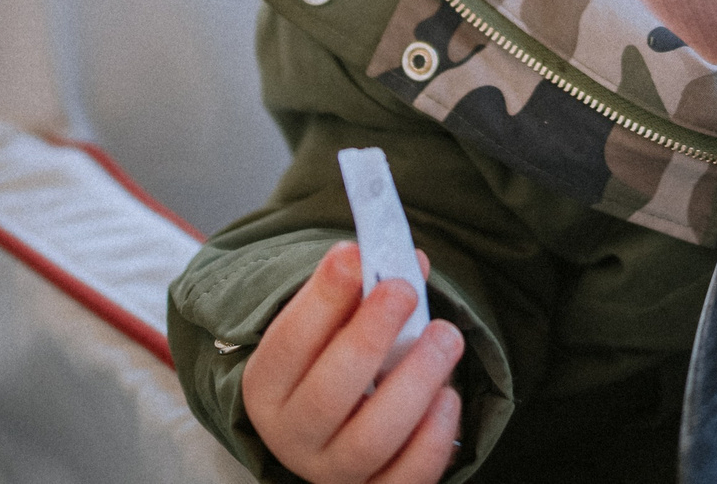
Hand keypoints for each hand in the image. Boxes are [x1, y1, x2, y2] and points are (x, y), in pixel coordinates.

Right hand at [241, 241, 464, 483]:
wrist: (333, 428)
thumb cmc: (335, 361)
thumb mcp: (331, 326)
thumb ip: (361, 292)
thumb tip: (409, 263)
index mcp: (268, 385)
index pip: (289, 343)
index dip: (322, 299)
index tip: (355, 255)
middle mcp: (293, 436)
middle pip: (328, 394)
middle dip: (369, 337)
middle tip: (403, 290)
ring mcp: (333, 471)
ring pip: (371, 439)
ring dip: (414, 383)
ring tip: (446, 336)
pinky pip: (406, 476)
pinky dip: (433, 438)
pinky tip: (447, 396)